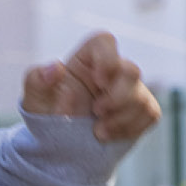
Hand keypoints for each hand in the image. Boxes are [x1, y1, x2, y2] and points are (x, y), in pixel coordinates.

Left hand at [22, 32, 161, 142]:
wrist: (61, 144)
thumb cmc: (47, 115)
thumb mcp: (35, 98)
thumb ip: (37, 80)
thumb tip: (55, 68)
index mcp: (87, 59)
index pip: (105, 41)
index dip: (107, 58)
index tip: (98, 81)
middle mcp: (112, 71)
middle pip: (132, 70)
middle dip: (116, 96)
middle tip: (96, 113)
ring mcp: (130, 90)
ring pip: (142, 97)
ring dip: (121, 119)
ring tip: (97, 131)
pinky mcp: (142, 109)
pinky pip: (151, 114)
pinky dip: (130, 129)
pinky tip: (109, 136)